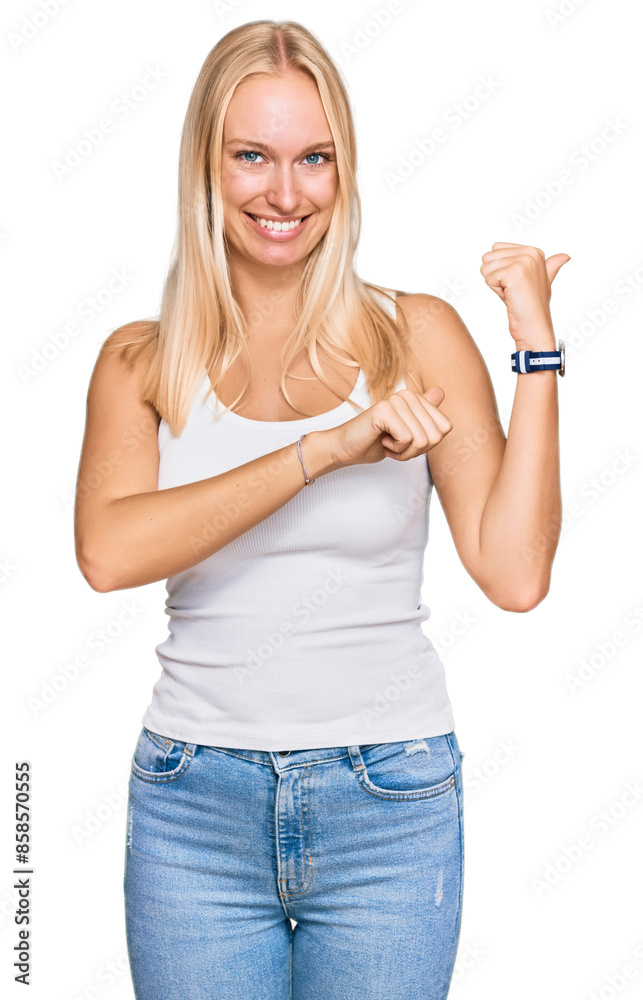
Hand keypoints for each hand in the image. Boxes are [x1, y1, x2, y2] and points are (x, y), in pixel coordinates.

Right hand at [325, 385, 452, 469]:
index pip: (445, 428)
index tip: (407, 443)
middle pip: (435, 436)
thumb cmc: (375, 442)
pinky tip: (382, 441)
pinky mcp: (385, 410)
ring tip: (388, 444)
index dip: (428, 444)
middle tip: (396, 446)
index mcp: (416, 398)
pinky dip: (396, 449)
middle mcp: (408, 395)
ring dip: (405, 452)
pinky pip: (407, 439)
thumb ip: (425, 415)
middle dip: (417, 451)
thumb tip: (440, 390)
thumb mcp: (407, 433)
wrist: (345, 448)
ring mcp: (396, 401)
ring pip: (422, 439)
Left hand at [480, 242, 570, 345]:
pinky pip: (488, 278)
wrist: (534, 326)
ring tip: (512, 293)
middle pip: (488, 257)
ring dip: (495, 284)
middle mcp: (530, 252)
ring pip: (485, 267)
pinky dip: (495, 291)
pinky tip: (510, 297)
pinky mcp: (514, 272)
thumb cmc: (534, 306)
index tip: (516, 283)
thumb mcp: (544, 281)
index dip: (500, 269)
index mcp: (534, 251)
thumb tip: (565, 256)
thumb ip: (550, 266)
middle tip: (513, 289)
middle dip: (495, 276)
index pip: (495, 249)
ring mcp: (523, 261)